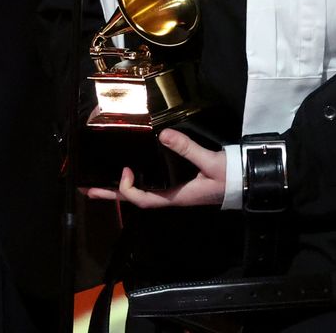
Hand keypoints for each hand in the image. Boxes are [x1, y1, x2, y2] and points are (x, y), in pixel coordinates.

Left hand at [85, 129, 226, 208]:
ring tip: (101, 181)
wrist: (248, 182)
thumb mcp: (210, 162)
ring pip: (142, 192)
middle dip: (111, 193)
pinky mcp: (179, 184)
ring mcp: (175, 192)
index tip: (125, 170)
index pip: (144, 200)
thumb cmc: (230, 176)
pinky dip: (136, 181)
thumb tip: (164, 135)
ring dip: (120, 187)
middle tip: (87, 188)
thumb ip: (188, 149)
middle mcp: (171, 197)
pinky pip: (151, 186)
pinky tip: (131, 172)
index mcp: (176, 197)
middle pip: (135, 198)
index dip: (129, 189)